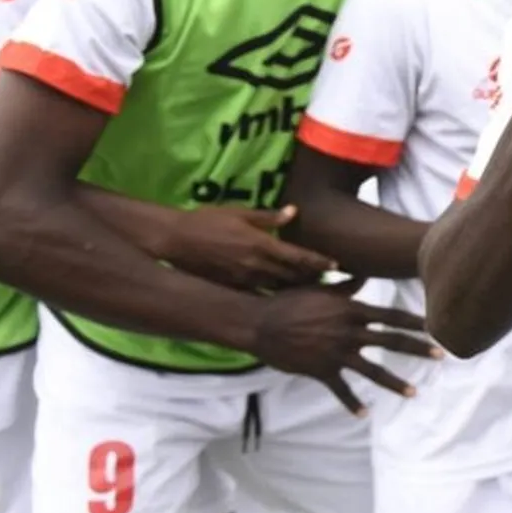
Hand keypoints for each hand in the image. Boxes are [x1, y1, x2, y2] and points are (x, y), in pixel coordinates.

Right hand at [157, 204, 334, 290]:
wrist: (175, 240)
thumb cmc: (207, 221)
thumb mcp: (239, 213)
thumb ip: (268, 217)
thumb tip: (294, 212)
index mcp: (262, 244)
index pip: (299, 257)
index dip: (319, 262)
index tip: (336, 266)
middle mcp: (257, 265)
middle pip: (294, 277)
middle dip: (313, 280)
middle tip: (330, 281)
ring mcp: (245, 280)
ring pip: (279, 289)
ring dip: (296, 290)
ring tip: (312, 292)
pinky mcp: (233, 288)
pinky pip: (259, 296)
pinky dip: (274, 297)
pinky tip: (283, 300)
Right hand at [248, 275, 435, 414]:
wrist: (259, 322)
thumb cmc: (288, 300)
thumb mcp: (319, 289)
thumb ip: (345, 285)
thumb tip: (364, 275)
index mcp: (351, 310)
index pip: (391, 316)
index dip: (415, 321)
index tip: (435, 327)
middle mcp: (349, 332)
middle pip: (391, 341)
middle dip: (418, 349)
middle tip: (442, 356)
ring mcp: (336, 353)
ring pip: (372, 370)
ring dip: (395, 383)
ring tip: (414, 393)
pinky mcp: (321, 370)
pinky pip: (341, 389)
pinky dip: (352, 403)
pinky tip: (364, 414)